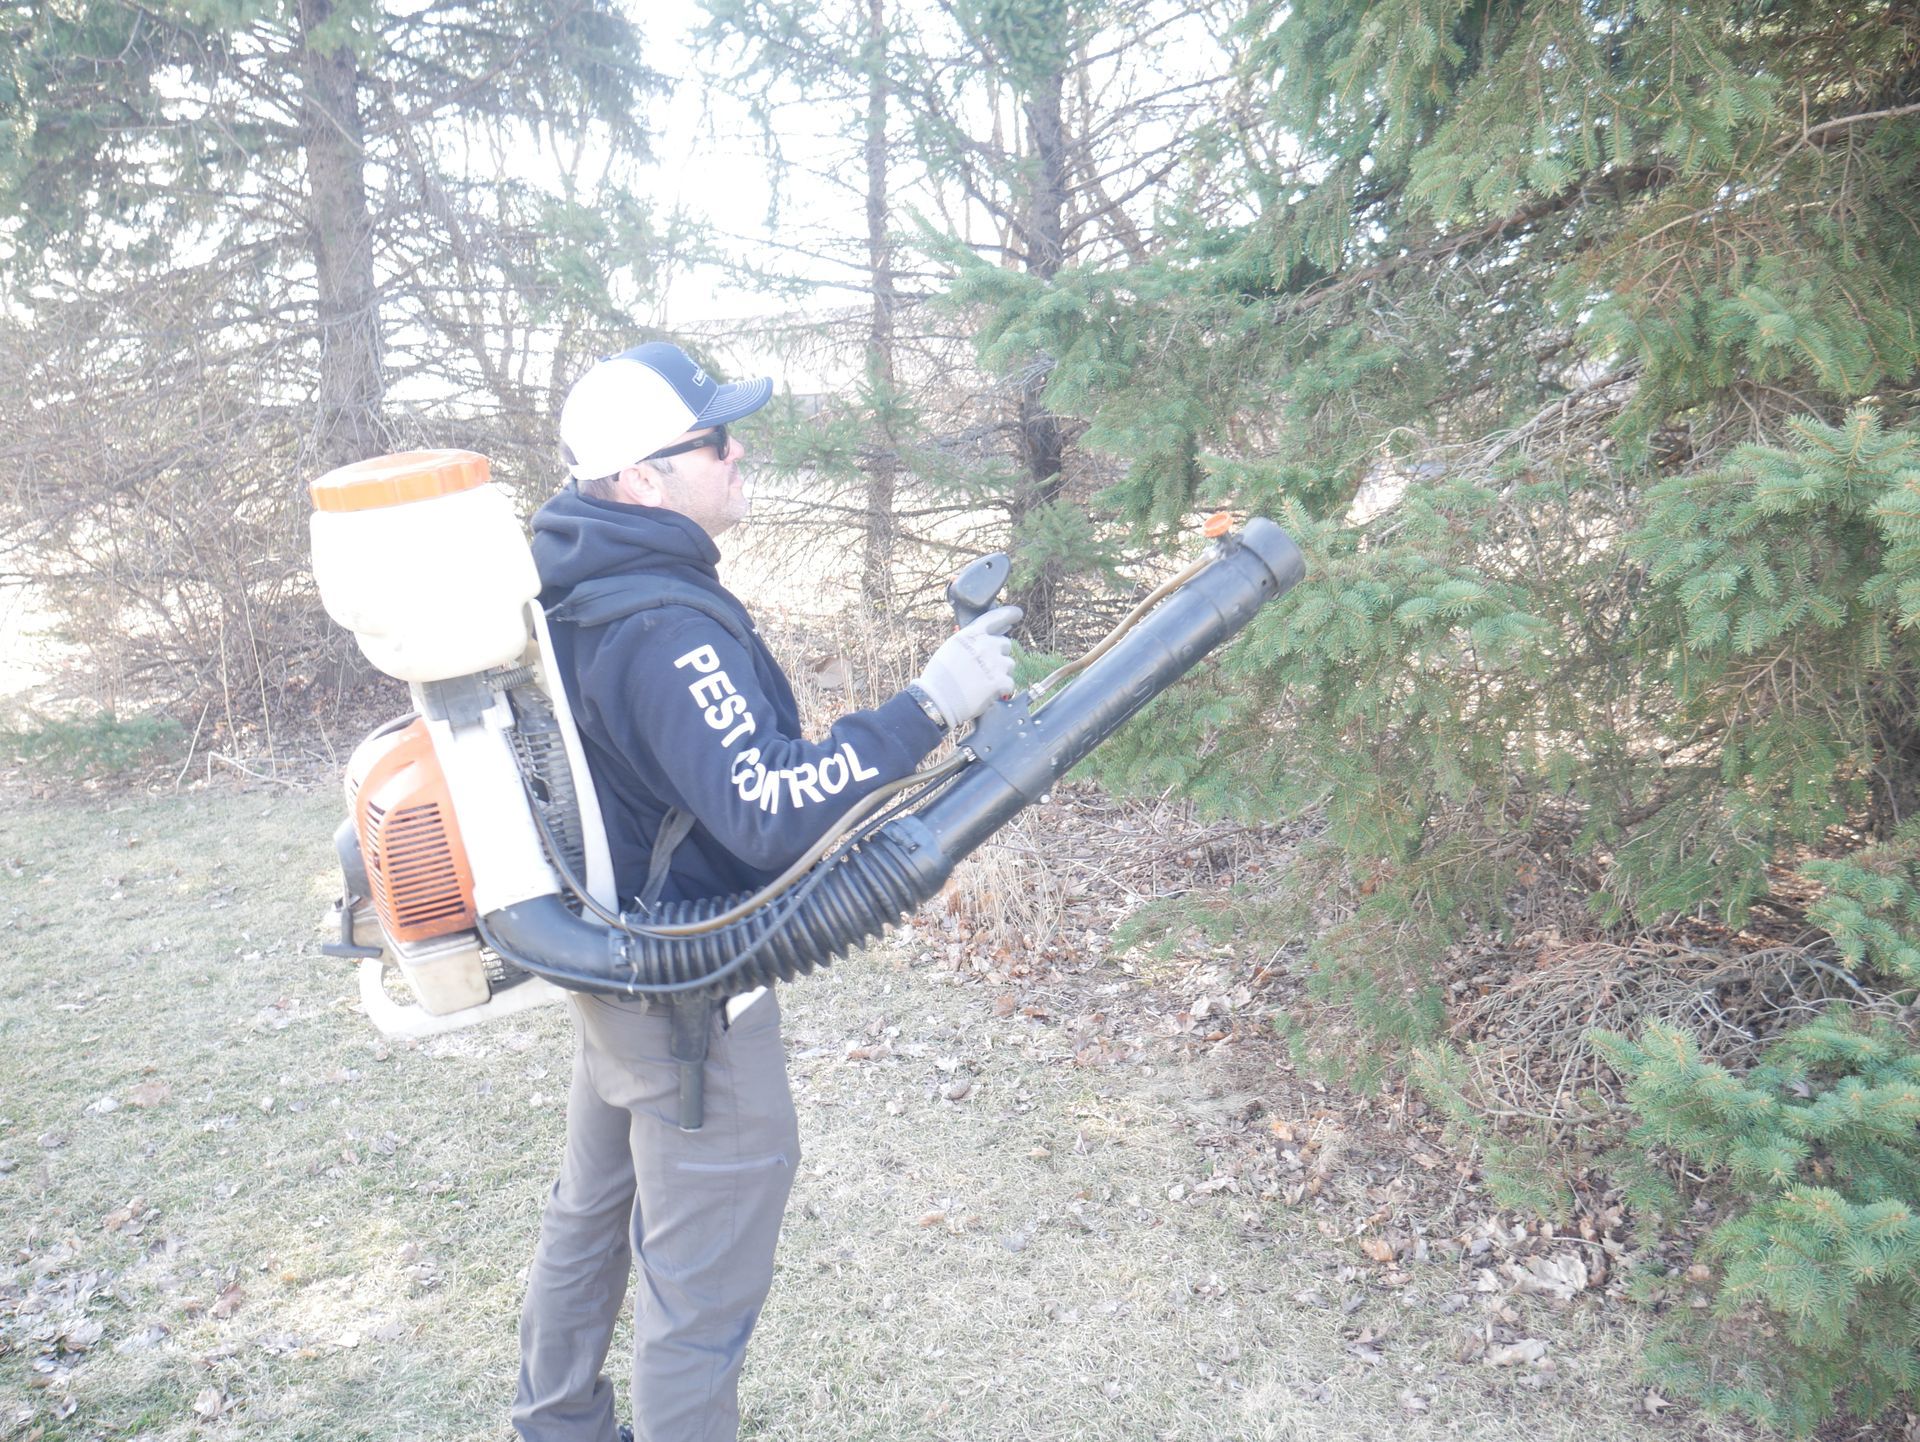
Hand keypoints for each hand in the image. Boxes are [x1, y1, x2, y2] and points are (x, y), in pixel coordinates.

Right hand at [913, 604, 1022, 728]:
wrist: (938, 700)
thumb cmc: (939, 677)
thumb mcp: (951, 648)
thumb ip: (971, 641)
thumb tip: (989, 639)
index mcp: (971, 635)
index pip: (995, 618)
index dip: (1008, 614)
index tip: (1017, 614)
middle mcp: (986, 645)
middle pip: (1005, 644)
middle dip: (998, 653)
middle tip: (985, 666)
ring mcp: (996, 663)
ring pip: (1009, 664)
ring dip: (1001, 672)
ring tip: (983, 682)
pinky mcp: (1001, 681)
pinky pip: (1009, 683)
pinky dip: (1001, 690)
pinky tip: (987, 693)